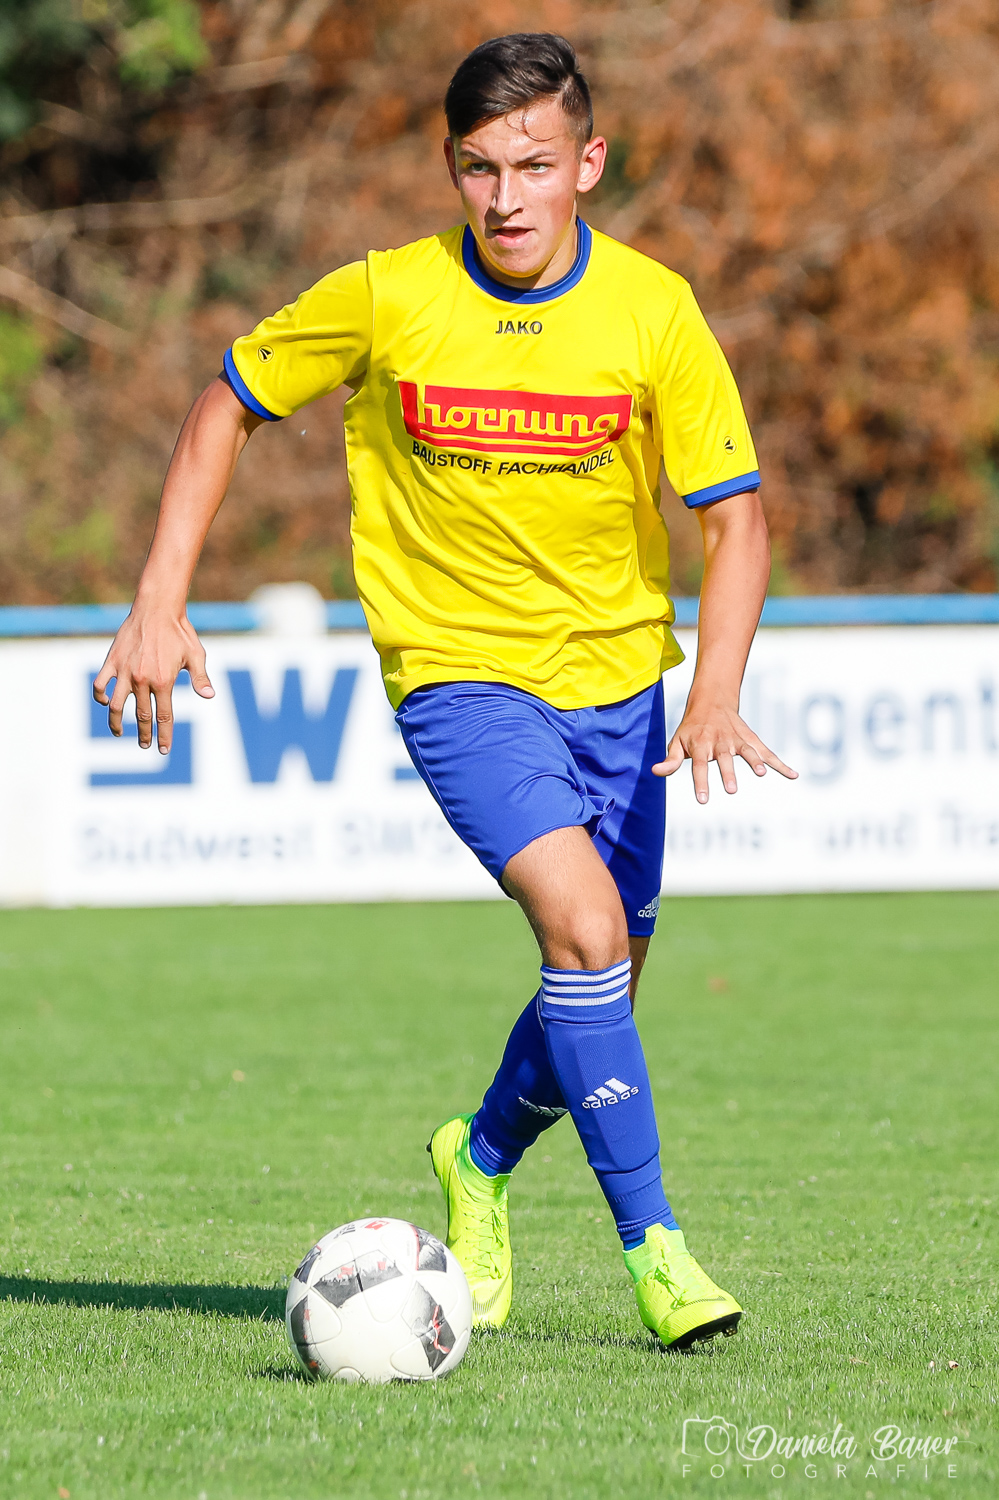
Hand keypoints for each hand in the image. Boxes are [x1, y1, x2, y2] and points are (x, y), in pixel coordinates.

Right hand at [93, 609, 213, 753]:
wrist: (156, 609)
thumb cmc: (179, 632)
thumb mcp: (196, 655)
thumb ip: (201, 678)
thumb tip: (209, 696)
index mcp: (164, 681)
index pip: (163, 717)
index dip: (163, 735)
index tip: (163, 749)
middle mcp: (142, 680)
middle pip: (142, 716)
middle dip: (145, 734)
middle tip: (145, 745)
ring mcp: (125, 671)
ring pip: (116, 705)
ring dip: (116, 723)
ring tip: (119, 733)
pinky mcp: (112, 661)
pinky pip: (100, 684)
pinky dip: (101, 696)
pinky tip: (106, 702)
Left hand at [653, 700, 796, 803]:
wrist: (711, 701)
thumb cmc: (691, 728)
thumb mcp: (677, 742)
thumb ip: (671, 760)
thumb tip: (655, 772)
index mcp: (700, 744)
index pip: (699, 765)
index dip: (701, 781)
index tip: (703, 799)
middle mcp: (720, 741)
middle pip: (724, 758)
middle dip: (728, 773)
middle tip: (731, 790)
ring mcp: (737, 740)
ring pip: (747, 751)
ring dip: (755, 761)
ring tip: (762, 774)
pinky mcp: (751, 740)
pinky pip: (767, 752)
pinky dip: (780, 763)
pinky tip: (793, 775)